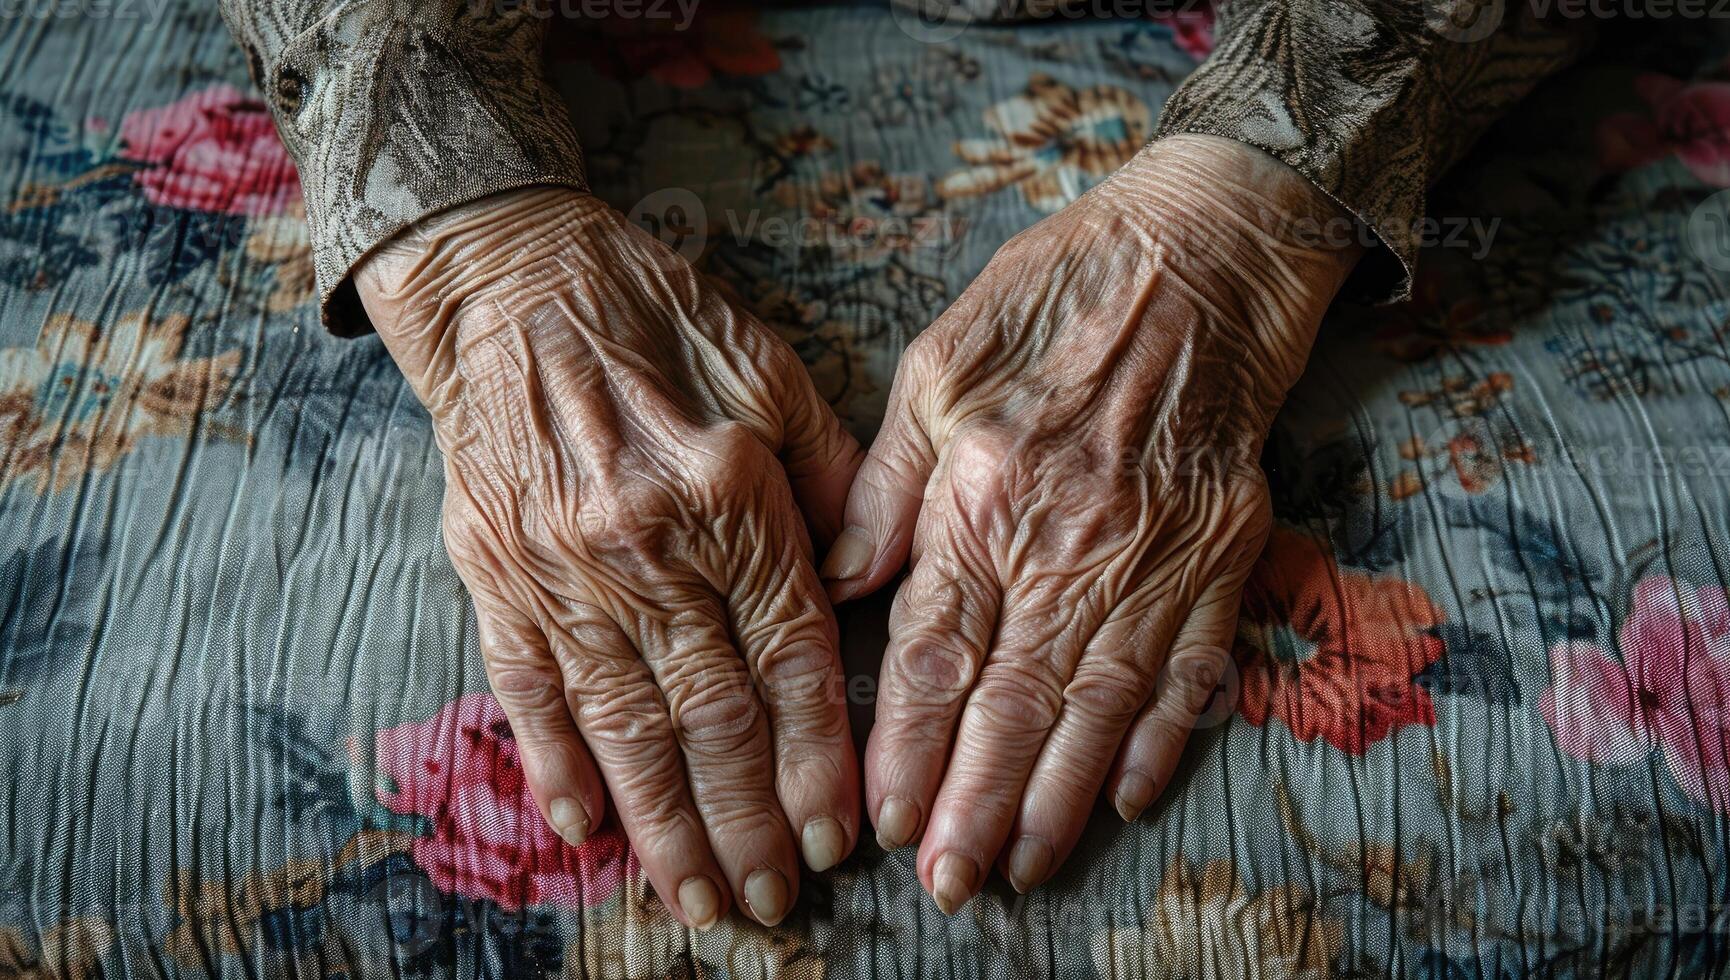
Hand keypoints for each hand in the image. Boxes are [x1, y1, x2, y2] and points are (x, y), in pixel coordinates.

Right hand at [355, 187, 865, 928]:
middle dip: (748, 822)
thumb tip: (865, 575)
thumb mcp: (766, 368)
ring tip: (697, 899)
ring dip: (663, 823)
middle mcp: (644, 546)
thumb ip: (828, 472)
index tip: (837, 835)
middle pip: (710, 714)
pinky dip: (553, 761)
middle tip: (776, 904)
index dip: (815, 758)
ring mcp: (560, 567)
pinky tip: (584, 828)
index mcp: (725, 495)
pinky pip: (526, 685)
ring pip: (623, 723)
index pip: (786, 658)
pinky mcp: (494, 572)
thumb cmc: (654, 315)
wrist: (509, 278)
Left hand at [822, 136, 1362, 909]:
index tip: (886, 819)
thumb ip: (887, 484)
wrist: (1203, 252)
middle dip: (978, 804)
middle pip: (1015, 701)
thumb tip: (842, 580)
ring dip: (1059, 795)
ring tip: (1025, 865)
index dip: (910, 749)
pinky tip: (1126, 796)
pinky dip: (1162, 737)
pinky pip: (1192, 664)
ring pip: (1100, 703)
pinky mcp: (1222, 549)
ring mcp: (1155, 552)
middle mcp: (1071, 540)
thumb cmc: (1054, 298)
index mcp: (987, 494)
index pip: (938, 654)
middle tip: (950, 884)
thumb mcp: (936, 363)